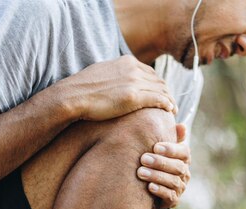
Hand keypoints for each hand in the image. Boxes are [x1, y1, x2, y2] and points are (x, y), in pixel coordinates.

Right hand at [58, 55, 176, 120]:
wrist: (72, 96)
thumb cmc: (81, 90)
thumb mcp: (101, 74)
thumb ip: (113, 75)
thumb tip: (115, 82)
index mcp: (126, 61)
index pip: (150, 72)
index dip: (158, 85)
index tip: (161, 94)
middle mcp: (133, 68)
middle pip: (159, 81)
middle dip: (167, 92)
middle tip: (171, 104)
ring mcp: (134, 82)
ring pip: (162, 90)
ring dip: (170, 100)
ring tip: (173, 110)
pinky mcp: (134, 96)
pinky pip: (159, 99)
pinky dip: (167, 105)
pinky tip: (170, 112)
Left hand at [137, 124, 190, 208]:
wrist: (149, 188)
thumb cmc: (154, 162)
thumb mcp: (159, 149)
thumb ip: (168, 136)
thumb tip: (182, 126)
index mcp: (183, 158)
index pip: (184, 152)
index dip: (171, 149)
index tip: (155, 147)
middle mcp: (184, 173)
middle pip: (178, 167)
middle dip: (160, 162)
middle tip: (143, 159)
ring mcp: (180, 187)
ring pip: (173, 181)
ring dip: (156, 176)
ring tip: (140, 172)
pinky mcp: (174, 200)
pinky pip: (170, 196)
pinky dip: (160, 191)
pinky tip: (149, 187)